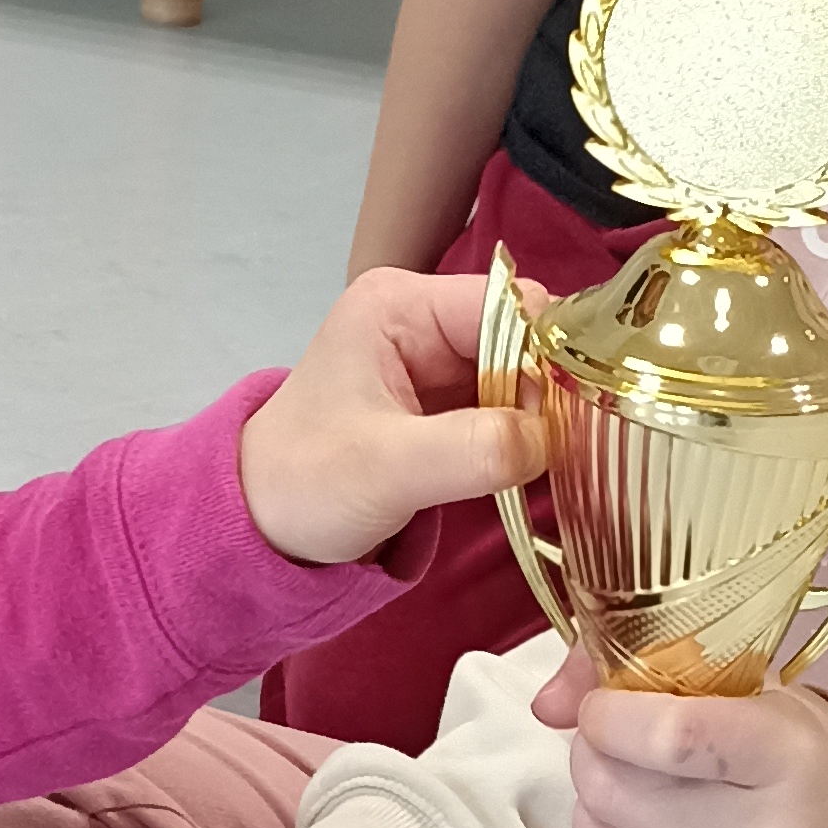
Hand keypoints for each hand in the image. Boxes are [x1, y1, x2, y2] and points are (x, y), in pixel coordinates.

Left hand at [238, 269, 548, 567]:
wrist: (261, 523)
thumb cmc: (305, 483)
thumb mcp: (387, 469)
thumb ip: (473, 450)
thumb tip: (551, 438)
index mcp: (400, 305)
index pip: (510, 304)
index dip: (548, 354)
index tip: (566, 417)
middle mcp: (422, 318)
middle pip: (525, 337)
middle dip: (550, 391)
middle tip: (566, 450)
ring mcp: (436, 359)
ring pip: (524, 375)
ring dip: (543, 418)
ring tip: (553, 464)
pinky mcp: (445, 402)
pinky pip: (510, 406)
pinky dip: (527, 436)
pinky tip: (532, 467)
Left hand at [533, 647, 827, 827]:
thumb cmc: (803, 768)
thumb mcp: (756, 699)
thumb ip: (653, 676)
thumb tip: (548, 700)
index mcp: (789, 758)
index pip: (669, 734)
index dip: (609, 717)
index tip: (605, 711)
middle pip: (615, 792)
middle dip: (591, 758)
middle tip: (609, 752)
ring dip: (589, 816)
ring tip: (622, 803)